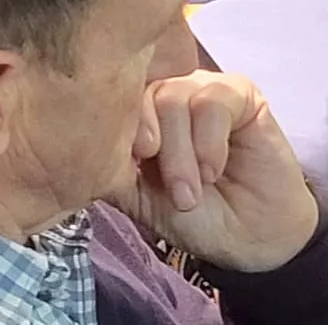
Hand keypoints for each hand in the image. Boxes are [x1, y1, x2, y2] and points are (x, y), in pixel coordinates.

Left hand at [108, 72, 317, 273]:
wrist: (246, 239)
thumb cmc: (190, 214)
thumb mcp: (135, 192)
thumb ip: (108, 160)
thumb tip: (81, 138)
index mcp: (132, 111)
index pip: (107, 94)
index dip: (111, 122)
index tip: (128, 161)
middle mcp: (162, 92)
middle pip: (138, 93)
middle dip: (151, 144)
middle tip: (169, 188)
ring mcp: (198, 88)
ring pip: (172, 98)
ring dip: (181, 153)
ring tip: (190, 192)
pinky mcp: (239, 92)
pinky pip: (212, 101)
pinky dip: (209, 142)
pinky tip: (213, 171)